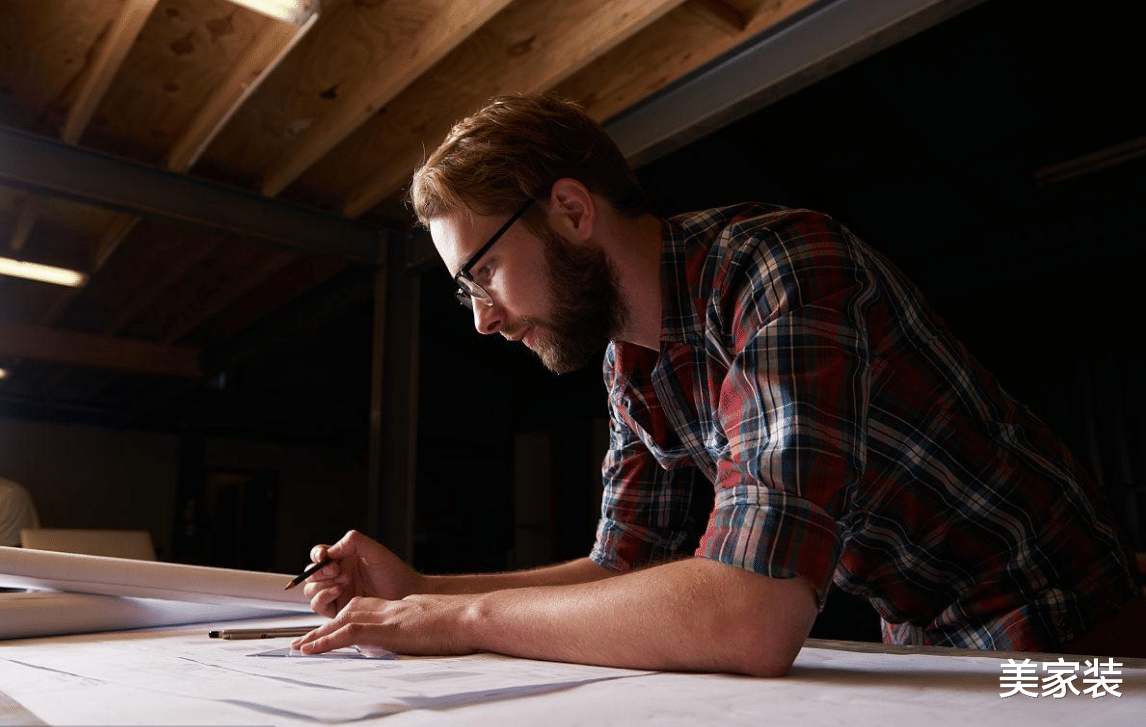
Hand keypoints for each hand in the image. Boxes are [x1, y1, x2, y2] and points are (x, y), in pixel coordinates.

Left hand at [290, 594, 477, 655]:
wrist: (471, 616)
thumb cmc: (462, 624)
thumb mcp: (436, 628)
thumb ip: (419, 632)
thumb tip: (415, 642)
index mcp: (402, 609)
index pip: (365, 610)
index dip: (345, 619)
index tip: (329, 630)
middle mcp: (390, 609)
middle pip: (349, 612)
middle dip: (325, 627)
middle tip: (304, 641)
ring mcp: (387, 617)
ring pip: (342, 621)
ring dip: (318, 635)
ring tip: (299, 647)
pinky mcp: (386, 629)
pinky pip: (348, 633)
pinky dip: (326, 641)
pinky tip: (311, 649)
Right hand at [301, 530, 424, 617]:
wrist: (405, 594)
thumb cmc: (393, 572)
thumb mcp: (374, 550)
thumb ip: (353, 541)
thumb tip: (330, 550)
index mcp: (343, 558)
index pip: (319, 555)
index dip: (318, 555)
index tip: (324, 556)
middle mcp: (337, 576)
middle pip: (312, 573)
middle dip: (320, 571)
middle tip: (336, 570)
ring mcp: (336, 593)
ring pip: (311, 589)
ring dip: (322, 584)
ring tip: (343, 581)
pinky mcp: (338, 609)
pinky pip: (318, 605)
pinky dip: (322, 597)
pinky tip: (338, 591)